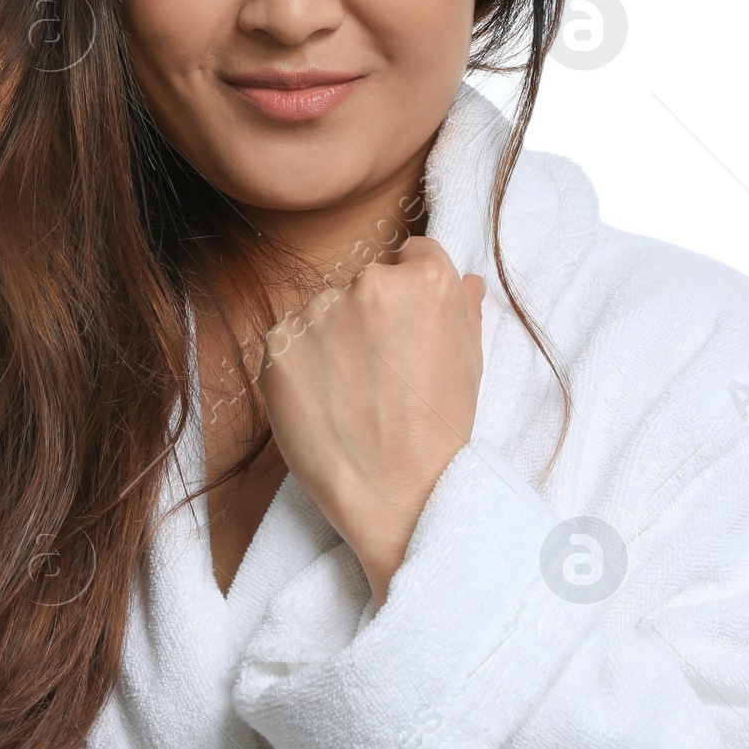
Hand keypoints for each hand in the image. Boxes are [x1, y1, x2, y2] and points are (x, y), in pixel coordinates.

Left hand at [255, 236, 484, 608]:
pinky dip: (300, 363)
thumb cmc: (439, 433)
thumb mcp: (469, 364)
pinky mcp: (278, 341)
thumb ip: (463, 309)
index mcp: (427, 280)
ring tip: (352, 393)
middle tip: (381, 373)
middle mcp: (371, 282)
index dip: (411, 293)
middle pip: (366, 281)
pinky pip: (289, 338)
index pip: (412, 253)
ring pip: (324, 309)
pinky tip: (324, 400)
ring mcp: (320, 311)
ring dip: (332, 337)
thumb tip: (466, 280)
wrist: (394, 495)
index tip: (407, 328)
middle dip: (370, 316)